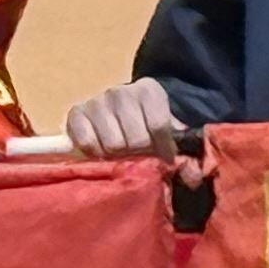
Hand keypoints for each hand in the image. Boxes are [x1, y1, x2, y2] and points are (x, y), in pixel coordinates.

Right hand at [63, 79, 185, 159]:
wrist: (118, 111)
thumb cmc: (146, 125)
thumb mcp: (169, 133)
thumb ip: (184, 154)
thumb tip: (192, 177)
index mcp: (149, 90)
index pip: (158, 125)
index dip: (162, 148)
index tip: (163, 157)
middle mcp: (120, 91)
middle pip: (135, 139)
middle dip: (139, 153)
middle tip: (138, 154)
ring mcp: (96, 101)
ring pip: (112, 144)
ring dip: (117, 155)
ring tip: (120, 153)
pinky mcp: (75, 113)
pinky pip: (87, 143)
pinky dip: (95, 153)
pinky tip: (101, 150)